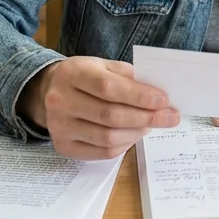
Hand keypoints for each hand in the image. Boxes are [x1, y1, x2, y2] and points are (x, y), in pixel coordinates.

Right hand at [18, 56, 179, 159]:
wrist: (48, 92)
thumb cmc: (84, 77)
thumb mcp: (103, 66)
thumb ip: (128, 77)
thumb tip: (159, 96)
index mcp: (72, 74)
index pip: (108, 88)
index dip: (139, 96)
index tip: (164, 100)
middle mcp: (60, 101)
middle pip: (110, 116)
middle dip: (146, 117)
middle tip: (169, 117)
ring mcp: (59, 127)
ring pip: (108, 138)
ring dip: (137, 132)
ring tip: (151, 124)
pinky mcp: (64, 146)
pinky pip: (102, 152)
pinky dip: (124, 145)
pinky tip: (133, 134)